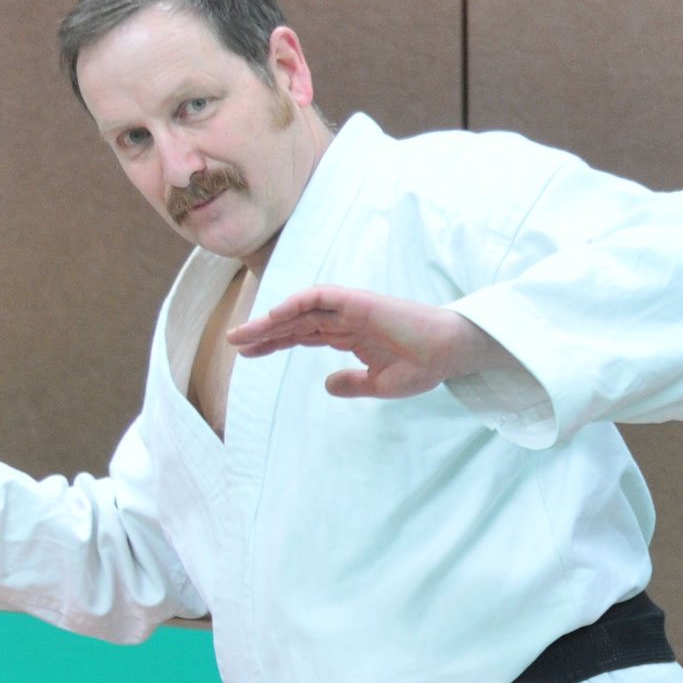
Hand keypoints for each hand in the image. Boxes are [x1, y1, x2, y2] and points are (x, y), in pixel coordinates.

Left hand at [224, 286, 523, 399]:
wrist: (449, 353)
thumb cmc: (423, 367)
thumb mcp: (379, 385)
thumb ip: (351, 384)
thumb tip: (325, 386)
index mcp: (350, 336)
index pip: (303, 335)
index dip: (274, 342)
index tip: (248, 354)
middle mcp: (345, 319)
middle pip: (294, 322)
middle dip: (263, 332)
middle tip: (232, 342)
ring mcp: (350, 308)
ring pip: (300, 310)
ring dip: (270, 320)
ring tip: (242, 334)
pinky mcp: (357, 301)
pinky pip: (320, 296)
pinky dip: (295, 303)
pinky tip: (274, 316)